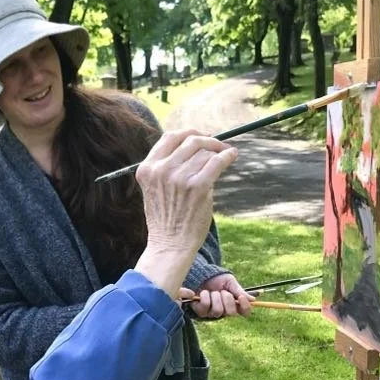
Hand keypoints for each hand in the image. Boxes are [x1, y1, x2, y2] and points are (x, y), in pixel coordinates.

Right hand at [134, 130, 237, 299]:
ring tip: (225, 156)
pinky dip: (228, 156)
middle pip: (190, 141)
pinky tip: (232, 155)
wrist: (170, 245)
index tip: (201, 137)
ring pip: (205, 152)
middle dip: (208, 141)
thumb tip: (196, 145)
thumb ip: (167, 167)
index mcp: (147, 169)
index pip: (169, 138)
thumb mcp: (156, 189)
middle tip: (218, 146)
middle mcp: (161, 170)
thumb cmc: (167, 219)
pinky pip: (217, 161)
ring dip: (218, 152)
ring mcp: (179, 177)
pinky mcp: (198, 186)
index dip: (188, 133)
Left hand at [190, 273, 253, 318]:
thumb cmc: (217, 279)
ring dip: (215, 297)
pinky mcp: (201, 312)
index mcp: (235, 304)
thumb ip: (239, 291)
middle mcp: (225, 311)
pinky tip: (204, 293)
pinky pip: (205, 306)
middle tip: (223, 291)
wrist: (202, 275)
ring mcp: (213, 313)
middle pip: (231, 313)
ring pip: (218, 311)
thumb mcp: (230, 282)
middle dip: (227, 299)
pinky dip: (205, 296)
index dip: (245, 307)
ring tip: (213, 291)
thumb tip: (252, 299)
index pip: (245, 312)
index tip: (241, 297)